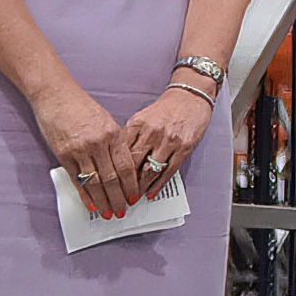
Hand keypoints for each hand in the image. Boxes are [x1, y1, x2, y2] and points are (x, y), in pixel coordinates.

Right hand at [36, 86, 135, 220]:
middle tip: (123, 211)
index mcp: (114, 135)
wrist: (56, 95)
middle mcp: (99, 144)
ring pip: (95, 182)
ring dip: (103, 201)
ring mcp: (80, 150)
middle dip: (119, 198)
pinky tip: (90, 204)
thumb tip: (123, 165)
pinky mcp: (64, 154)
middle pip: (112, 178)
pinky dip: (84, 194)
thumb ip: (115, 142)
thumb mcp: (107, 121)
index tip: (135, 197)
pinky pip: (76, 179)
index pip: (127, 167)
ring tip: (109, 213)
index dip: (132, 185)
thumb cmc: (82, 107)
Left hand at [118, 84, 214, 198]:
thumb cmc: (165, 109)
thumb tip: (115, 159)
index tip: (104, 185)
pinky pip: (169, 170)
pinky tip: (151, 193)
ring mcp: (168, 141)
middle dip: (122, 185)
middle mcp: (151, 133)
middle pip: (131, 164)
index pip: (118, 153)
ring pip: (149, 170)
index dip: (110, 172)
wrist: (190, 97)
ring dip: (140, 188)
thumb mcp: (141, 118)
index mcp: (136, 125)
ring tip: (133, 199)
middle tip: (116, 198)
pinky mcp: (184, 147)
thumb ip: (129, 137)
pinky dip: (158, 184)